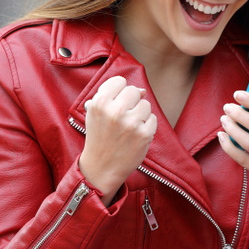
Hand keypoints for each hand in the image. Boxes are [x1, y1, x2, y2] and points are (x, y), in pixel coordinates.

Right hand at [79, 76, 156, 205]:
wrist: (101, 167)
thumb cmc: (100, 137)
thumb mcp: (95, 113)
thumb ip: (112, 96)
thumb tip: (142, 90)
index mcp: (100, 102)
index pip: (120, 81)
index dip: (119, 92)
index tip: (116, 104)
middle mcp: (115, 111)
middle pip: (135, 91)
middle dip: (131, 102)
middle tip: (123, 118)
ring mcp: (131, 123)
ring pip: (146, 104)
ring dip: (140, 115)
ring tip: (128, 128)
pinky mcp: (144, 135)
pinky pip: (153, 119)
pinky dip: (147, 126)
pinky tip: (135, 135)